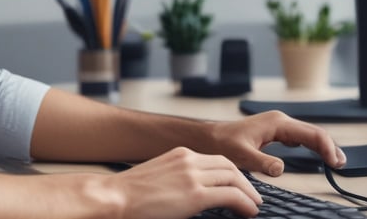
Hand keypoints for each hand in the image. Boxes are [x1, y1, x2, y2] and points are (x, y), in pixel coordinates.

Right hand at [104, 147, 261, 218]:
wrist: (113, 197)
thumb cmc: (128, 194)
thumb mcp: (157, 178)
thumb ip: (176, 180)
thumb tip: (188, 194)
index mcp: (179, 155)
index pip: (215, 160)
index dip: (232, 173)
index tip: (238, 184)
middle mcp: (188, 160)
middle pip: (228, 166)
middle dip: (244, 181)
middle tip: (252, 196)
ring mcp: (192, 175)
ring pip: (233, 178)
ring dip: (248, 192)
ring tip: (253, 205)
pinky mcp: (195, 194)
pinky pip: (230, 195)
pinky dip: (244, 203)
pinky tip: (249, 211)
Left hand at [206, 111, 346, 175]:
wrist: (211, 137)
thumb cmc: (223, 143)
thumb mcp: (242, 155)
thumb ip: (262, 162)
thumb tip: (281, 169)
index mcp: (277, 123)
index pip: (311, 133)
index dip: (326, 148)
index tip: (335, 163)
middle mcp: (280, 121)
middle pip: (314, 131)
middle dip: (330, 146)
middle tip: (341, 164)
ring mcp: (278, 125)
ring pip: (308, 133)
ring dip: (323, 145)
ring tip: (335, 160)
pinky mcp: (275, 132)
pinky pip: (300, 137)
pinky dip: (312, 145)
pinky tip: (318, 154)